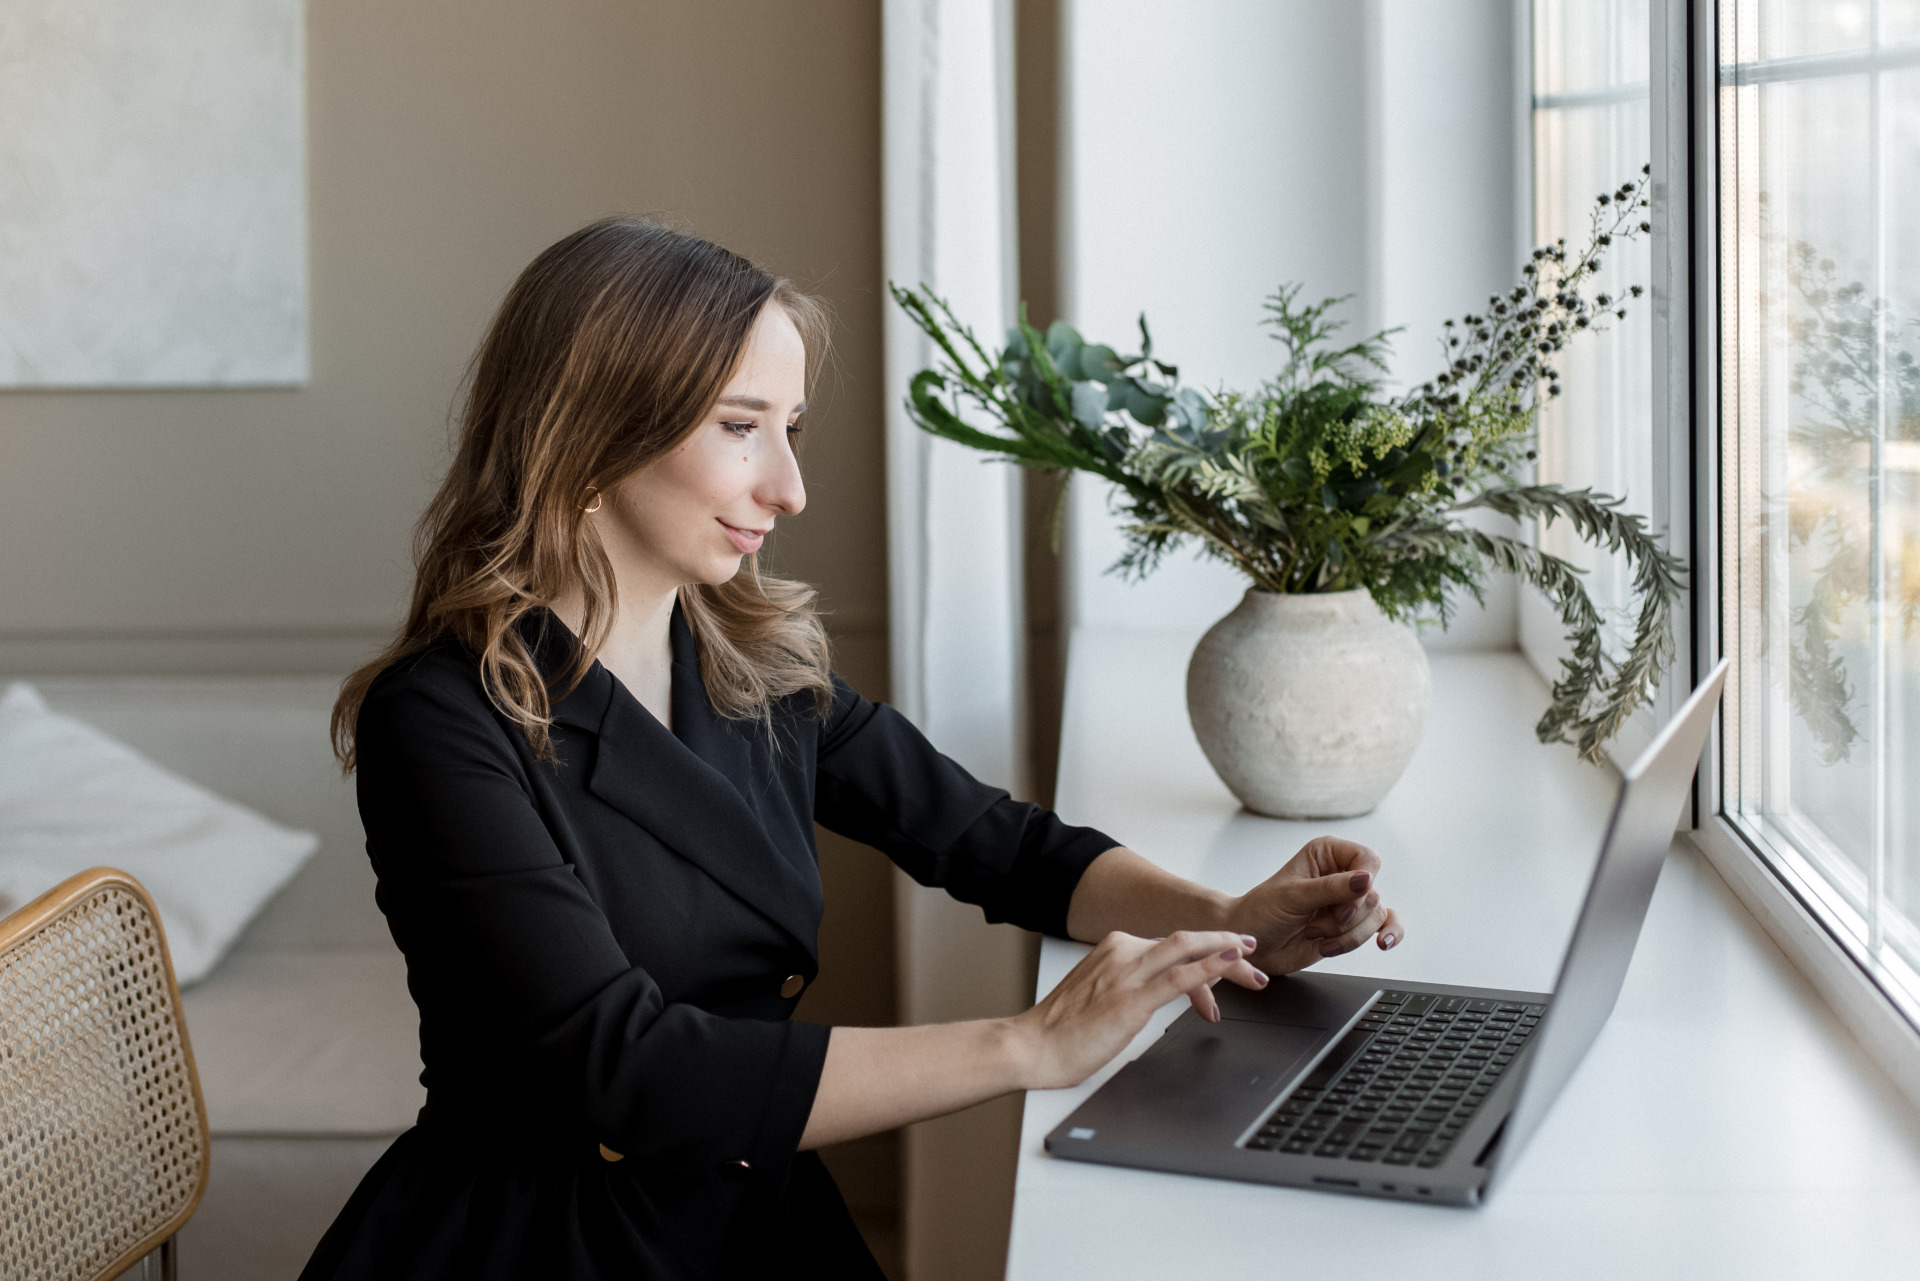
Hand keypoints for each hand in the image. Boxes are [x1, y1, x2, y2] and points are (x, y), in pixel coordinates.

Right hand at [1010, 930, 1266, 1089]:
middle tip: (1252, 950)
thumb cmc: (1060, 1030)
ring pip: (1188, 950)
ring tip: (1252, 958)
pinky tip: (1232, 964)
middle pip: (1186, 941)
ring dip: (1226, 952)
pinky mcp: (1131, 999)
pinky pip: (1180, 977)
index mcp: (1114, 948)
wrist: (1031, 1046)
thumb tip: (1160, 991)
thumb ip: (1130, 984)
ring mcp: (1127, 973)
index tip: (1228, 958)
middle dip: (1225, 944)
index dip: (1205, 951)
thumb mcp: (1101, 994)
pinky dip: (1211, 967)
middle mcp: (1122, 952)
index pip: (1171, 944)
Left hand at [1225, 836, 1403, 975]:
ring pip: (1376, 916)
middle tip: (1313, 923)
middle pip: (1372, 894)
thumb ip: (1330, 888)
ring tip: (1316, 935)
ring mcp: (1348, 902)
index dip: (1362, 883)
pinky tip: (1384, 943)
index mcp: (1326, 853)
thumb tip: (1366, 880)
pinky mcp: (1353, 926)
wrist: (1252, 945)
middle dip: (1344, 917)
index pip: (1366, 859)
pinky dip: (1390, 934)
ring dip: (1346, 935)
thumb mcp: (1292, 897)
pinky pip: (1387, 925)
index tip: (1343, 905)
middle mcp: (1341, 874)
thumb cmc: (1262, 912)